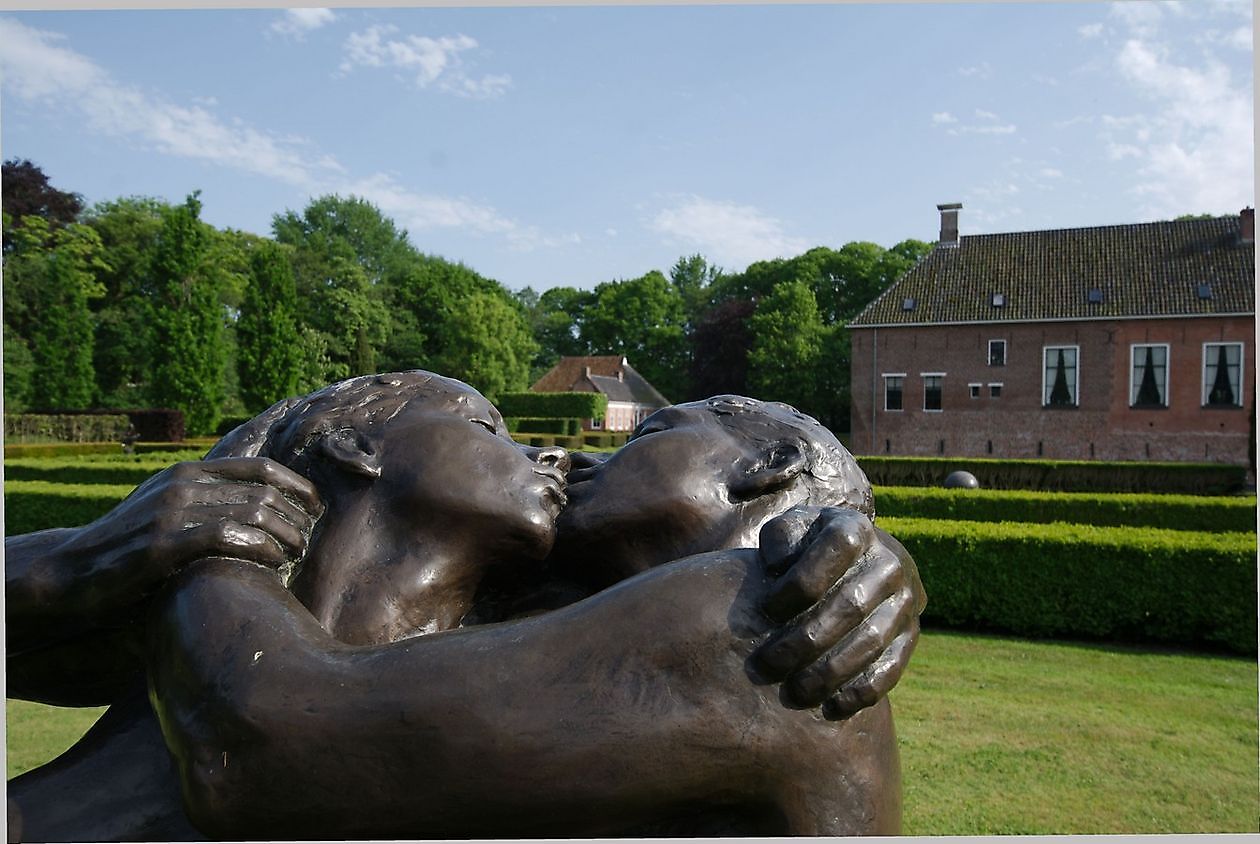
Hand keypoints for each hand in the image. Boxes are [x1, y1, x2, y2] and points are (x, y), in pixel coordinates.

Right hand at [59, 456, 323, 606]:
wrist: (70, 570)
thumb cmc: (128, 547)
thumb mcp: (168, 511)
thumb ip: (206, 503)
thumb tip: (260, 510)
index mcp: (188, 473)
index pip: (260, 468)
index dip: (297, 486)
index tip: (316, 508)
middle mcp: (183, 484)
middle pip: (264, 492)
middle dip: (296, 517)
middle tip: (308, 542)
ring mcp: (171, 511)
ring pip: (252, 511)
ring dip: (284, 535)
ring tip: (295, 555)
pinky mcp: (162, 542)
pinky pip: (227, 535)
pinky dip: (259, 548)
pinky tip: (272, 564)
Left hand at [751, 505, 925, 718]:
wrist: (852, 562)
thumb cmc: (805, 549)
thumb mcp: (789, 532)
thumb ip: (779, 539)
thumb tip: (780, 565)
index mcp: (856, 528)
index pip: (834, 554)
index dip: (798, 584)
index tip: (765, 609)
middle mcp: (890, 562)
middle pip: (851, 605)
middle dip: (804, 639)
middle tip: (768, 664)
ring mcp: (906, 600)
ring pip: (871, 641)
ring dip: (830, 671)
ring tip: (794, 691)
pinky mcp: (911, 634)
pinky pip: (892, 668)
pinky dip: (862, 690)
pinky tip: (832, 706)